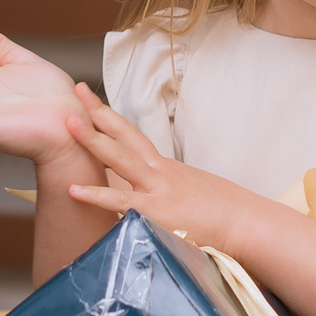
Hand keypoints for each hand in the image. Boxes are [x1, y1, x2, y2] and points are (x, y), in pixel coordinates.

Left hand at [62, 83, 260, 251]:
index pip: (132, 137)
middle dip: (98, 114)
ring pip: (120, 160)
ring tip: (68, 125)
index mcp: (164, 168)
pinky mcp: (156, 213)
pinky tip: (74, 189)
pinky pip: (121, 202)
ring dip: (93, 141)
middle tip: (76, 91)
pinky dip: (97, 195)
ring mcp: (157, 190)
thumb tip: (153, 195)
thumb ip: (167, 191)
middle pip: (124, 137)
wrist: (247, 224)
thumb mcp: (189, 194)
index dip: (110, 118)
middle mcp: (159, 172)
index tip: (90, 100)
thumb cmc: (222, 213)